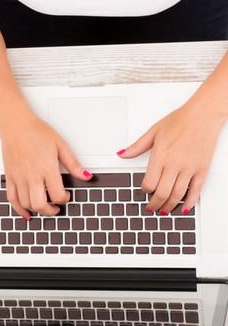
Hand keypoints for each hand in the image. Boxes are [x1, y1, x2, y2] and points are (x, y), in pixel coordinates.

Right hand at [1, 112, 92, 216]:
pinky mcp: (9, 176)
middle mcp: (32, 175)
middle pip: (40, 204)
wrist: (16, 124)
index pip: (57, 194)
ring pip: (26, 204)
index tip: (66, 196)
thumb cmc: (36, 131)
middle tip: (56, 208)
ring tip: (43, 206)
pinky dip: (19, 209)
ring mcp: (19, 177)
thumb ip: (73, 164)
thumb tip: (86, 176)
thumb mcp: (60, 145)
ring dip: (37, 210)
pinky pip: (12, 198)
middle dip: (51, 211)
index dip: (64, 199)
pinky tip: (25, 212)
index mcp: (47, 168)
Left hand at [119, 96, 223, 213]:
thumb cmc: (179, 121)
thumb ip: (137, 146)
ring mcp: (189, 168)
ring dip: (169, 206)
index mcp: (160, 156)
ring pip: (178, 195)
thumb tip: (122, 154)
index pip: (149, 183)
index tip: (144, 191)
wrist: (202, 116)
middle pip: (162, 193)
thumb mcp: (153, 131)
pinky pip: (196, 191)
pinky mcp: (202, 170)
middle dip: (155, 204)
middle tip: (151, 208)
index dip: (145, 191)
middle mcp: (174, 164)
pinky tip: (184, 207)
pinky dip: (189, 202)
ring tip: (164, 210)